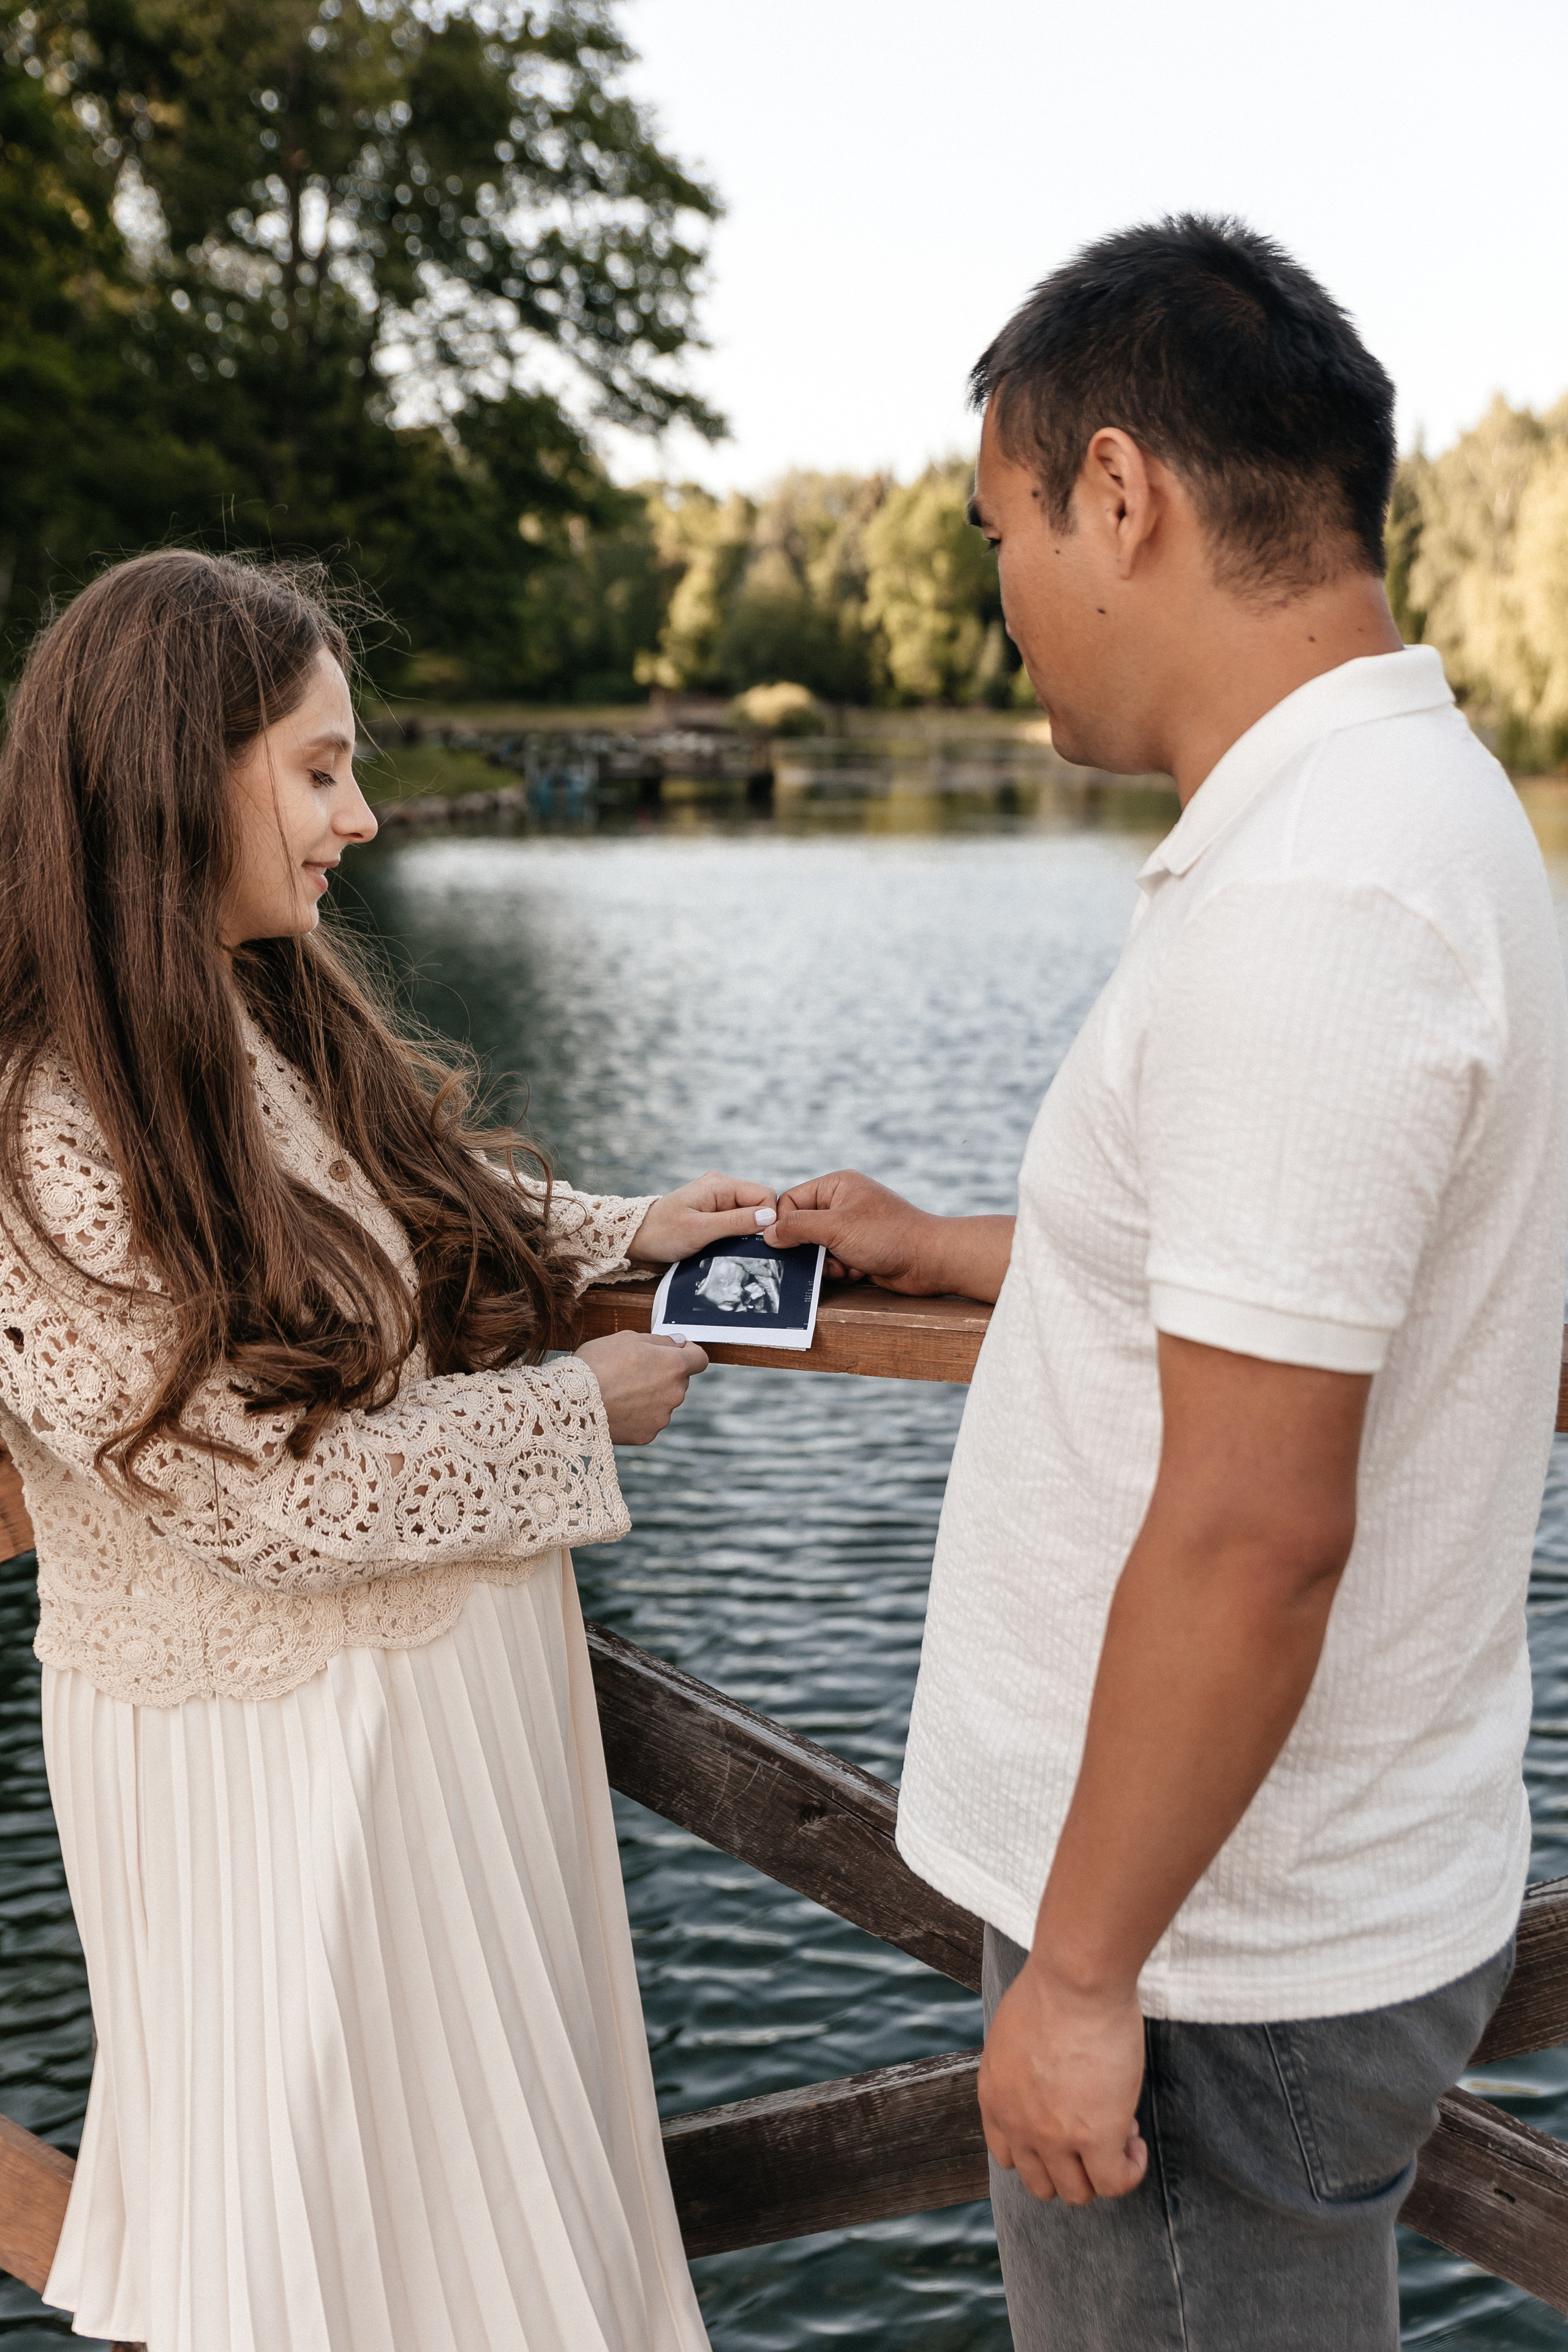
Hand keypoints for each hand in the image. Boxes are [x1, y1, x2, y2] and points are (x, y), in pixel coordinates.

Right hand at [574, 1330, 709, 1443]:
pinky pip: (649, 1420)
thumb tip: (679, 1343)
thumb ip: (659, 1340)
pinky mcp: (647, 1434)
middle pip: (679, 1381)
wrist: (571, 1402)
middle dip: (663, 1374)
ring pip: (663, 1402)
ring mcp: (662, 1417)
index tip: (675, 1350)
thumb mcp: (627, 1338)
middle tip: (633, 1370)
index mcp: (674, 1366)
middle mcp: (675, 1393)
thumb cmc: (597, 1364)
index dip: (689, 1352)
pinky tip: (617, 1408)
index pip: (700, 1358)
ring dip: (650, 1396)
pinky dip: (638, 1415)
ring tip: (619, 1391)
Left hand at [628, 1172, 779, 1265]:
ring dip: (747, 1233)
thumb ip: (734, 1223)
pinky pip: (739, 1222)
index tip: (758, 1242)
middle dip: (759, 1227)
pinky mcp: (716, 1214)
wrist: (636, 1239)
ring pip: (752, 1216)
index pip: (765, 1195)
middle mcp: (723, 1188)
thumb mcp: (699, 1230)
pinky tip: (728, 1247)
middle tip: (744, 1248)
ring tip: (732, 1248)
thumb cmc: (662, 1233)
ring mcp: (719, 1200)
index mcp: (720, 1184)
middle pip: (761, 1205)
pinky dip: (738, 1236)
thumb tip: (768, 1217)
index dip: (768, 1219)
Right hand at [768, 1170, 939, 1290]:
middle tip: (819, 1258)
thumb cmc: (886, 1235)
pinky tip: (858, 1271)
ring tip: (843, 1265)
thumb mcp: (835, 1227)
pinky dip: (841, 1270)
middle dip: (809, 1248)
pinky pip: (834, 1261)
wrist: (929, 1260)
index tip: (784, 1246)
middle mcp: (843, 1203)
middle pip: (804, 1227)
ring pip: (817, 1248)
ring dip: (826, 1263)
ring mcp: (852, 1227)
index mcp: (836, 1185)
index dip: (785, 1225)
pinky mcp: (860, 1249)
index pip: (792, 1201)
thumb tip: (768, 1233)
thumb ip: (797, 1227)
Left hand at [979, 1954, 1147, 2205]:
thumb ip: (1023, 2070)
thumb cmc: (1053, 1988)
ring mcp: (1054, 2137)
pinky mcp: (1095, 2137)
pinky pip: (1115, 2183)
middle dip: (1071, 2164)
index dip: (1043, 2147)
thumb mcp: (1015, 2034)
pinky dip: (1129, 2169)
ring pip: (1076, 2192)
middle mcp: (1017, 2125)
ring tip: (1119, 2127)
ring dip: (1100, 2169)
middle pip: (1041, 2183)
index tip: (1068, 2119)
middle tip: (1096, 2123)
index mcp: (994, 2097)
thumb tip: (1050, 2081)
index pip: (1008, 2156)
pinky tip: (1135, 2141)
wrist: (1075, 1979)